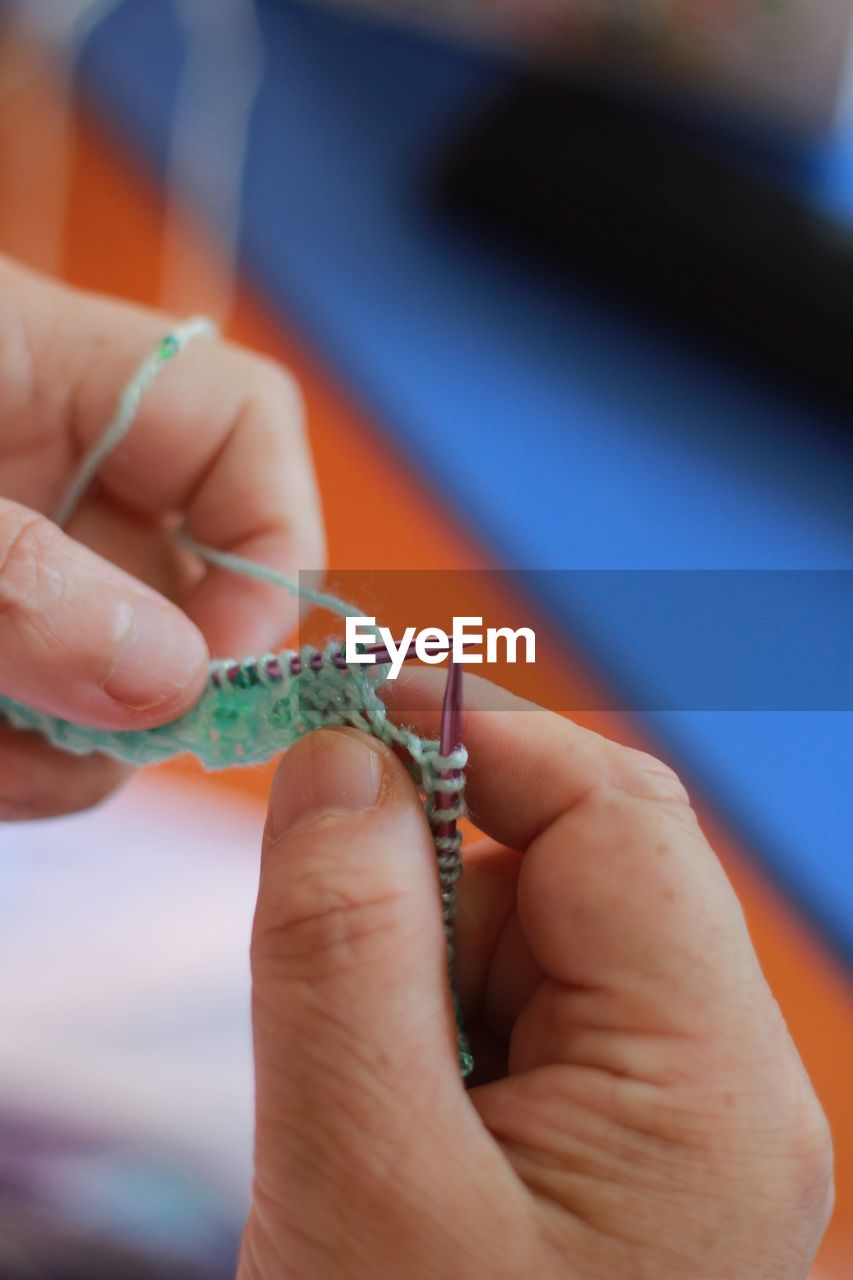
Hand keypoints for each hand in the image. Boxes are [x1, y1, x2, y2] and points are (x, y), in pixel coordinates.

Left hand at [0, 256, 323, 817]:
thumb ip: (21, 580)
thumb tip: (174, 680)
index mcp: (51, 370)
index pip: (245, 423)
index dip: (272, 540)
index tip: (217, 666)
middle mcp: (55, 474)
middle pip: (193, 583)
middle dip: (159, 689)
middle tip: (85, 744)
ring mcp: (20, 570)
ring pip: (124, 679)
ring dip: (76, 750)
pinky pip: (50, 724)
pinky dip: (23, 767)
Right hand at [239, 674, 832, 1279]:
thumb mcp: (360, 1180)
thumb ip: (345, 943)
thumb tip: (340, 757)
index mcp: (709, 1076)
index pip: (612, 815)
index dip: (477, 737)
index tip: (341, 714)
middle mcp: (719, 1084)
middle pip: (579, 870)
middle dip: (438, 865)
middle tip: (317, 929)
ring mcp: (673, 1125)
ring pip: (536, 943)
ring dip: (422, 964)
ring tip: (355, 1100)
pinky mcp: (616, 1159)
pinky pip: (520, 1024)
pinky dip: (431, 1030)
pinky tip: (386, 1127)